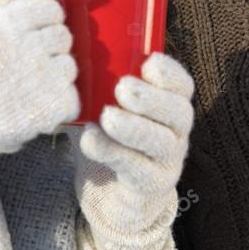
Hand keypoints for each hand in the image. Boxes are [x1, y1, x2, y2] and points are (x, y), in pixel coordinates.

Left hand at [74, 53, 193, 249]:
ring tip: (107, 116)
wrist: (110, 191)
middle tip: (123, 88)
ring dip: (134, 127)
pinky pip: (137, 169)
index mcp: (169, 103)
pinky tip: (90, 139)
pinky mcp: (151, 185)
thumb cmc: (108, 135)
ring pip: (162, 142)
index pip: (182, 85)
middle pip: (179, 111)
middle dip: (152, 98)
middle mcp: (176, 131)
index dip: (170, 73)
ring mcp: (168, 160)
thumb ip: (94, 83)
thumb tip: (66, 58)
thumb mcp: (102, 104)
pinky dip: (112, 152)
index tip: (148, 63)